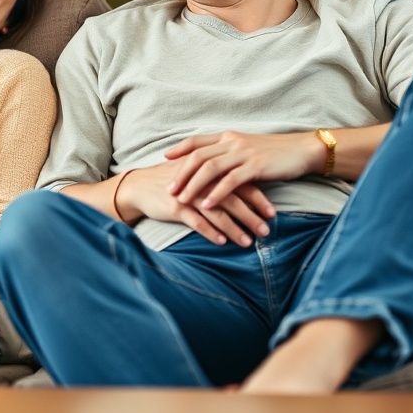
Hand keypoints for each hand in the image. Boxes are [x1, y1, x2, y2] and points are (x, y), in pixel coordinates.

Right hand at [116, 163, 273, 246]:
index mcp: (210, 170)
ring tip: (248, 242)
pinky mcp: (176, 207)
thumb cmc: (173, 180)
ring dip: (235, 228)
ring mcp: (188, 194)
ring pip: (217, 212)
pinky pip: (196, 222)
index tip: (272, 213)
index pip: (240, 182)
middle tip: (267, 231)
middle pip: (233, 198)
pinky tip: (222, 242)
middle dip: (251, 216)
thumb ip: (219, 178)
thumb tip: (247, 193)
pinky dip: (210, 232)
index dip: (258, 197)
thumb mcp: (196, 173)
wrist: (140, 185)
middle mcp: (202, 180)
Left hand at [165, 131, 319, 209]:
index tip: (164, 158)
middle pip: (198, 156)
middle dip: (181, 174)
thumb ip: (228, 153)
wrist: (302, 150)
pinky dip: (216, 194)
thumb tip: (211, 164)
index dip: (179, 148)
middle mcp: (232, 142)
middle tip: (168, 190)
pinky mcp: (255, 166)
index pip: (197, 141)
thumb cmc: (275, 152)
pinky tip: (207, 205)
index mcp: (228, 137)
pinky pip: (230, 181)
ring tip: (182, 200)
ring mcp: (243, 153)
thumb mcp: (247, 148)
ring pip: (210, 168)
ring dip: (193, 185)